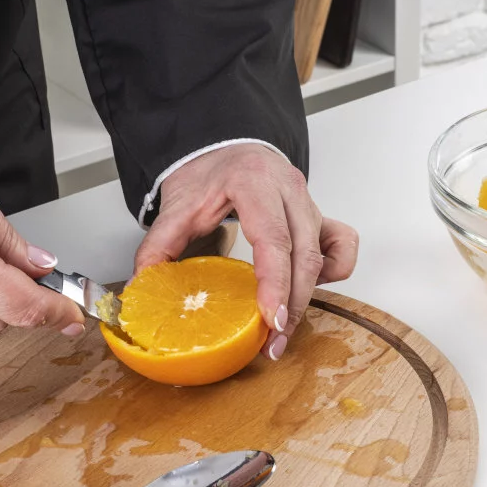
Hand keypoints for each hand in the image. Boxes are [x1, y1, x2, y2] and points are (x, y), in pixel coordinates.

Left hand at [135, 144, 357, 358]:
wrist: (226, 144)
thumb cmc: (208, 172)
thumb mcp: (178, 204)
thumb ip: (158, 244)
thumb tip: (143, 287)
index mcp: (254, 183)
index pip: (273, 238)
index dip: (275, 283)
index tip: (271, 319)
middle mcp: (289, 190)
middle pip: (304, 255)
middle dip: (292, 305)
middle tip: (274, 342)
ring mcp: (309, 202)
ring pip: (322, 255)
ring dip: (307, 298)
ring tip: (282, 328)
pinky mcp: (320, 213)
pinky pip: (342, 245)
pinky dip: (331, 270)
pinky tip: (306, 287)